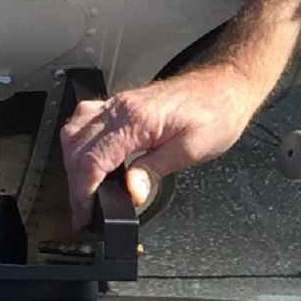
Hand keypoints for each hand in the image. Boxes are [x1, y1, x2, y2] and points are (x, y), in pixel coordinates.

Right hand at [60, 62, 262, 228]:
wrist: (227, 86)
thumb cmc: (218, 113)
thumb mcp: (192, 150)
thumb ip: (155, 170)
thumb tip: (131, 192)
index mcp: (137, 119)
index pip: (92, 159)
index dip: (83, 192)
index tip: (84, 214)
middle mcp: (122, 107)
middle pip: (75, 146)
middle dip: (74, 183)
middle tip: (84, 211)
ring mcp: (121, 103)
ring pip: (75, 131)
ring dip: (73, 163)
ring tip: (86, 192)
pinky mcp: (124, 104)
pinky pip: (87, 120)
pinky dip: (80, 145)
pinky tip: (90, 161)